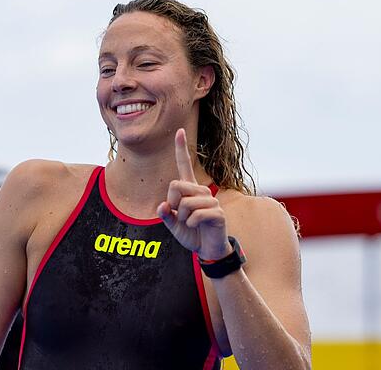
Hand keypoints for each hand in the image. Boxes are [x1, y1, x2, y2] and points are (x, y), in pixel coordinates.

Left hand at [156, 128, 231, 260]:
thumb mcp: (173, 225)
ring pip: (184, 203)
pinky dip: (191, 224)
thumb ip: (166, 215)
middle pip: (175, 185)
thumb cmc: (191, 234)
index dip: (181, 148)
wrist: (208, 249)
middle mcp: (201, 191)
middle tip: (180, 216)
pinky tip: (198, 227)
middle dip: (172, 203)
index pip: (184, 165)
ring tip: (191, 223)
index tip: (180, 130)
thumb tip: (163, 206)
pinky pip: (195, 215)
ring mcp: (211, 200)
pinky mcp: (218, 212)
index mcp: (190, 190)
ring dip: (183, 218)